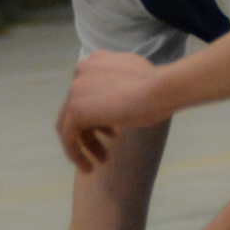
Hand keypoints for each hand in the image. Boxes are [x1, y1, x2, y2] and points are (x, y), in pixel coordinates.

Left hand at [57, 52, 167, 169]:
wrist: (160, 89)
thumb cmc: (158, 86)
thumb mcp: (136, 76)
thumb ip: (119, 81)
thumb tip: (118, 94)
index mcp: (95, 61)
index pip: (87, 94)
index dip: (98, 118)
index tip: (112, 135)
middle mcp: (81, 71)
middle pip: (76, 109)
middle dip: (90, 134)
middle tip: (104, 153)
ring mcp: (76, 89)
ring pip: (70, 124)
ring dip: (85, 146)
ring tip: (101, 162)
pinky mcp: (76, 109)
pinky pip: (68, 136)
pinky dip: (75, 153)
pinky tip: (88, 168)